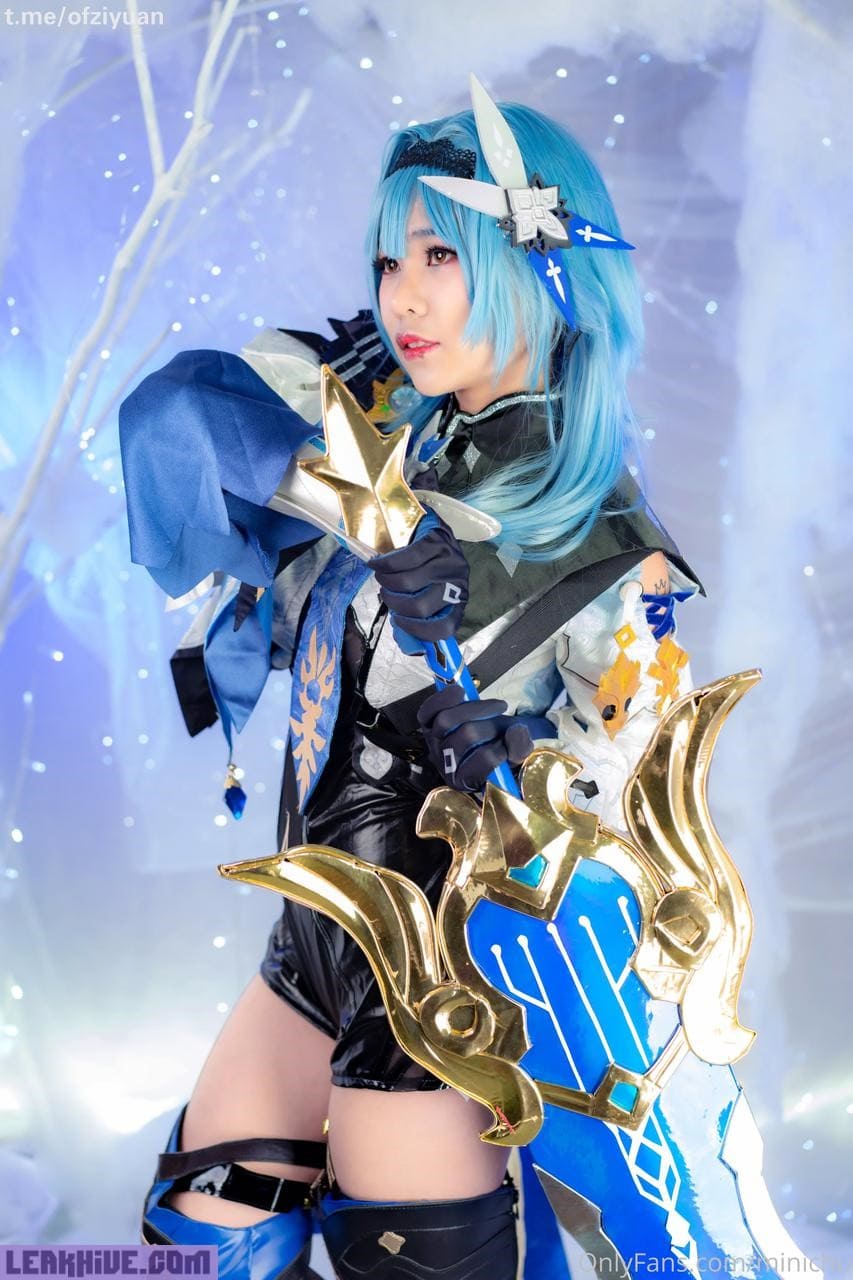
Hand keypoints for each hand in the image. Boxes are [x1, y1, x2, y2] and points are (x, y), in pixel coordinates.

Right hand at [367, 513, 468, 653]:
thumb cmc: (426, 568)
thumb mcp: (426, 593)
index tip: (399, 621)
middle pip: (419, 606)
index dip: (418, 631)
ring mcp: (448, 560)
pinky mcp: (436, 540)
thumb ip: (418, 618)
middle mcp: (458, 582)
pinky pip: (403, 559)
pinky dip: (383, 565)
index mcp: (458, 601)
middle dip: (394, 603)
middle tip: (386, 595)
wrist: (428, 525)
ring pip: (407, 583)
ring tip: (382, 579)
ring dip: (386, 583)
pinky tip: (376, 564)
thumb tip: (409, 646)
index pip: (445, 628)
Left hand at [417, 682, 551, 791]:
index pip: (485, 758)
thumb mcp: (515, 753)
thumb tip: (517, 731)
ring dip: (475, 708)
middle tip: (503, 714)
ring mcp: (434, 745)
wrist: (487, 739)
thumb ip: (520, 747)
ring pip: (448, 720)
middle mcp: (445, 765)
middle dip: (490, 722)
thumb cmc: (500, 749)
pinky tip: (461, 692)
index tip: (513, 735)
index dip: (501, 745)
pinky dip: (444, 698)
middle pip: (467, 735)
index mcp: (466, 780)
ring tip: (493, 706)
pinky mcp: (427, 727)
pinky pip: (428, 711)